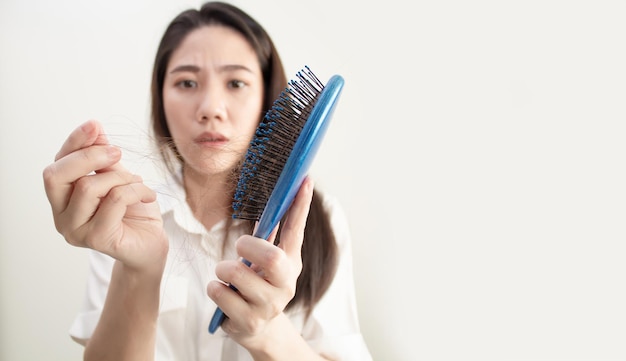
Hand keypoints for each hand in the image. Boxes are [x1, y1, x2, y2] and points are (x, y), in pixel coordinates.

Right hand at [42, 120, 167, 272]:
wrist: (152, 243)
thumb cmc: (133, 211)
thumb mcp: (118, 176)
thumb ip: (102, 156)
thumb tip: (93, 127)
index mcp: (62, 198)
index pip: (56, 165)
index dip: (74, 143)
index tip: (94, 125)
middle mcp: (61, 216)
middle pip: (56, 175)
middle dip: (89, 156)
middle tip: (117, 153)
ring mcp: (75, 230)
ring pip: (89, 187)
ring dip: (121, 177)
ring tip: (138, 183)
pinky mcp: (97, 239)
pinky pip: (114, 200)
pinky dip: (136, 190)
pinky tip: (148, 195)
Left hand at [207, 177, 313, 347]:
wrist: (258, 329)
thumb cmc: (257, 286)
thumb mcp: (265, 263)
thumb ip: (267, 237)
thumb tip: (269, 202)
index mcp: (291, 263)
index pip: (297, 230)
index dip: (301, 206)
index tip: (305, 180)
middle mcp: (286, 284)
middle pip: (272, 257)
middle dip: (247, 246)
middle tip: (238, 248)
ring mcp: (270, 305)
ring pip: (236, 273)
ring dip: (223, 270)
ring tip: (226, 277)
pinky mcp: (250, 321)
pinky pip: (220, 293)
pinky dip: (215, 289)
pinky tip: (224, 295)